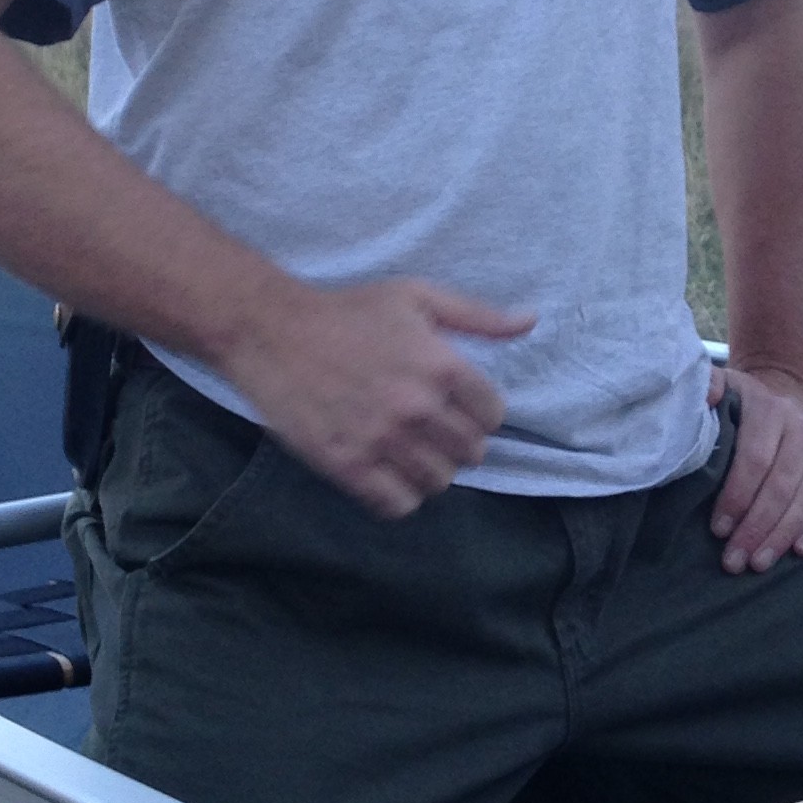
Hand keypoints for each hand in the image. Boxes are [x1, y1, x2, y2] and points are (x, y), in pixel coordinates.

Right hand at [226, 277, 532, 517]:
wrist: (272, 332)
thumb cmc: (348, 311)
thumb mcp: (417, 298)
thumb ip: (477, 316)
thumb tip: (530, 322)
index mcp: (441, 365)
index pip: (493, 415)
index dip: (479, 412)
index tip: (458, 406)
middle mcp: (417, 407)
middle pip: (470, 454)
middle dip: (457, 442)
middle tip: (432, 430)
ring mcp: (382, 440)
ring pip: (438, 483)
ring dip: (430, 471)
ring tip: (410, 452)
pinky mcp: (347, 465)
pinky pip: (397, 505)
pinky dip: (399, 496)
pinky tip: (387, 474)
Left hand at [706, 361, 802, 573]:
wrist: (787, 387)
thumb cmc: (745, 399)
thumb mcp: (724, 384)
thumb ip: (707, 386)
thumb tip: (704, 398)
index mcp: (770, 412)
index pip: (755, 460)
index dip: (737, 497)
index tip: (718, 528)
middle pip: (781, 487)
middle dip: (757, 528)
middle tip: (734, 560)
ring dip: (782, 536)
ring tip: (758, 564)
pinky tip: (800, 551)